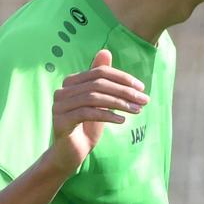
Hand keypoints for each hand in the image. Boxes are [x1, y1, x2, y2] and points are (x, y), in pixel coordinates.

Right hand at [48, 48, 146, 172]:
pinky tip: (122, 120)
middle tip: (144, 100)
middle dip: (124, 91)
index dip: (122, 78)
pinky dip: (107, 115)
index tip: (142, 88)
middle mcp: (62, 90)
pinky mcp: (60, 120)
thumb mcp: (100, 101)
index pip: (100, 72)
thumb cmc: (88, 126)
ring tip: (137, 110)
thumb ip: (103, 80)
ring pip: (94, 97)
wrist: (71, 152)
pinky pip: (87, 113)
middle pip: (98, 84)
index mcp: (71, 82)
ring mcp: (59, 105)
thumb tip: (105, 51)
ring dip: (120, 103)